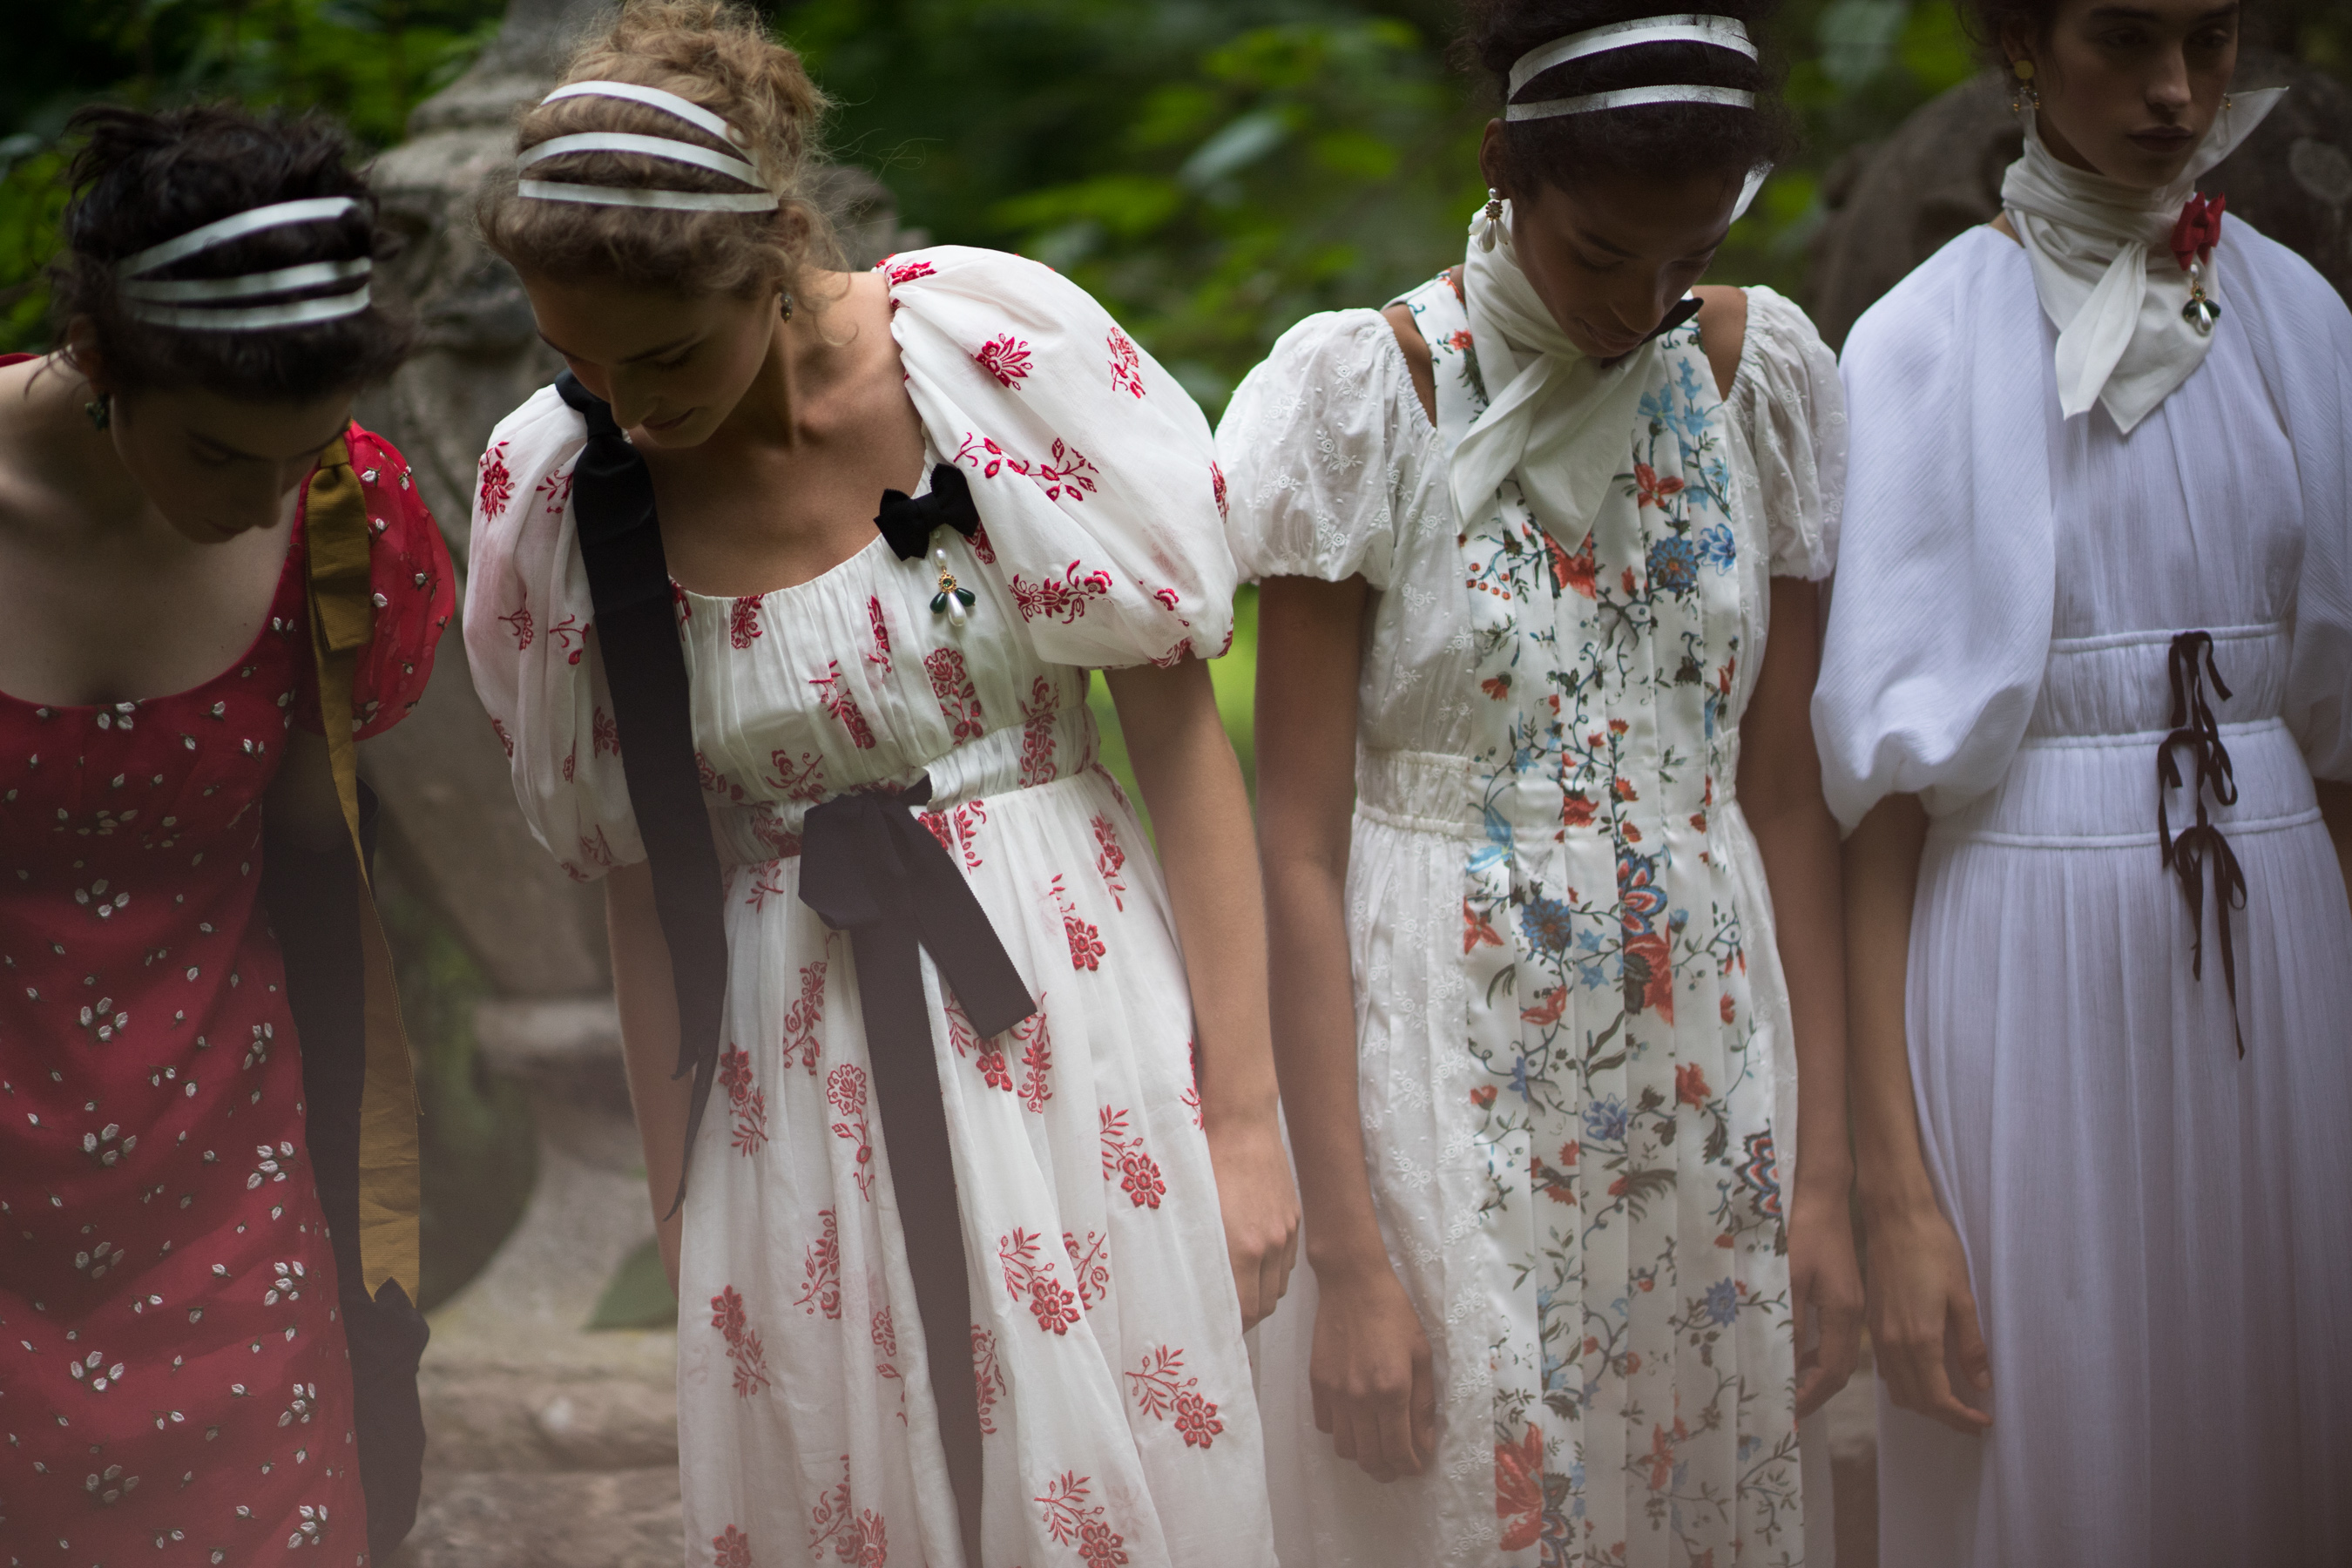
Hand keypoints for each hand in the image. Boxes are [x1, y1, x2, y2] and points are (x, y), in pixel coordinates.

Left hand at [1205, 1116, 1299, 1328]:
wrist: (1241, 1123)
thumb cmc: (1204, 1163)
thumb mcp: (1191, 1211)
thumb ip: (1195, 1254)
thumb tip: (1191, 1287)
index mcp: (1239, 1248)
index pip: (1243, 1312)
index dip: (1230, 1328)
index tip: (1214, 1330)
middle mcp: (1268, 1245)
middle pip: (1264, 1305)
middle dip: (1245, 1316)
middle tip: (1222, 1316)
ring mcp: (1285, 1232)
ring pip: (1279, 1286)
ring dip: (1260, 1295)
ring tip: (1238, 1292)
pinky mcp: (1294, 1218)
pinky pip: (1287, 1262)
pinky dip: (1273, 1272)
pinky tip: (1254, 1265)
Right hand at [1309, 1250, 1437, 1481]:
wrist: (1353, 1284)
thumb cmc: (1395, 1315)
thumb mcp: (1422, 1355)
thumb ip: (1423, 1404)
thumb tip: (1424, 1443)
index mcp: (1393, 1390)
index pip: (1399, 1451)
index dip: (1410, 1467)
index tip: (1416, 1466)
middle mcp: (1361, 1398)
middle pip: (1370, 1458)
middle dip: (1387, 1470)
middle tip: (1398, 1465)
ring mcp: (1335, 1392)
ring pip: (1345, 1449)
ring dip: (1363, 1455)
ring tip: (1376, 1447)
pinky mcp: (1317, 1383)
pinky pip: (1325, 1426)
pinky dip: (1341, 1433)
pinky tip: (1355, 1422)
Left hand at [1787, 1178, 1864, 1419]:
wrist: (1823, 1199)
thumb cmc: (1803, 1234)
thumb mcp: (1790, 1279)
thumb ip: (1789, 1323)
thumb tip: (1782, 1365)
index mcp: (1844, 1313)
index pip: (1831, 1372)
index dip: (1809, 1396)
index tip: (1787, 1414)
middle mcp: (1854, 1315)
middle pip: (1840, 1370)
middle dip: (1815, 1394)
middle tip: (1787, 1412)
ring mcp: (1852, 1306)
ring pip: (1838, 1356)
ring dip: (1816, 1377)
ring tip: (1789, 1393)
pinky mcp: (1845, 1297)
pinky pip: (1835, 1339)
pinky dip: (1817, 1356)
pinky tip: (1797, 1356)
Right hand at [1864, 1200, 1991, 1432]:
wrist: (1894, 1217)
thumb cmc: (1933, 1248)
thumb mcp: (1963, 1296)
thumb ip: (1970, 1344)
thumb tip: (1980, 1384)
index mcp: (1919, 1339)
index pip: (1938, 1399)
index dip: (1962, 1419)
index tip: (1984, 1423)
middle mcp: (1893, 1343)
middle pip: (1916, 1401)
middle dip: (1945, 1417)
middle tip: (1973, 1419)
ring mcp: (1878, 1334)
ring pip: (1898, 1389)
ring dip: (1924, 1403)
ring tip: (1952, 1402)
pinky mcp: (1872, 1323)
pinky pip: (1887, 1370)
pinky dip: (1906, 1384)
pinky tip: (1926, 1374)